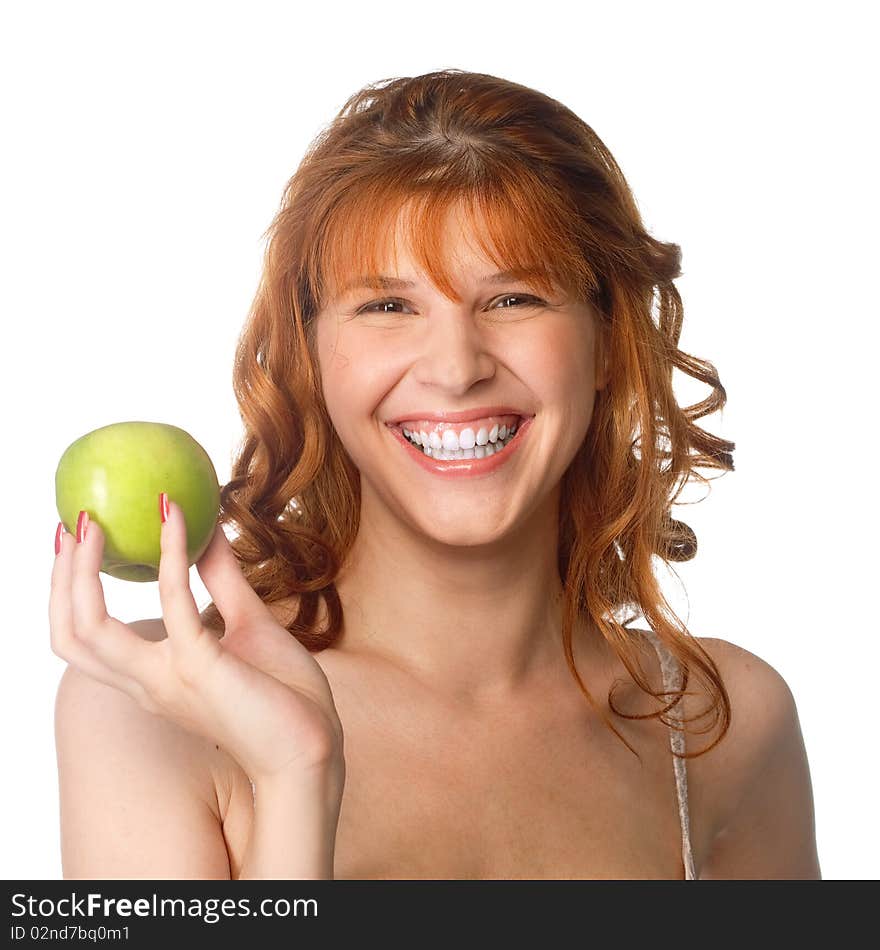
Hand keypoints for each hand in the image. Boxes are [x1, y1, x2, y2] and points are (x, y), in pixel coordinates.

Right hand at [49, 497, 344, 786]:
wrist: (313, 748)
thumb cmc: (284, 697)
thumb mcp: (246, 624)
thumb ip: (221, 579)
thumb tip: (208, 531)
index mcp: (154, 675)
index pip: (85, 637)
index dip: (68, 590)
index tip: (77, 540)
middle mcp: (149, 681)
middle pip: (70, 634)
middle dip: (59, 579)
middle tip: (73, 524)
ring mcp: (169, 676)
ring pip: (90, 629)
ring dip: (83, 571)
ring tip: (92, 523)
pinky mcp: (201, 666)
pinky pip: (174, 601)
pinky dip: (171, 554)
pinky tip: (178, 518)